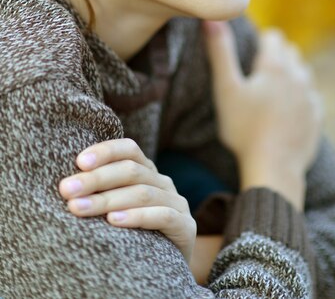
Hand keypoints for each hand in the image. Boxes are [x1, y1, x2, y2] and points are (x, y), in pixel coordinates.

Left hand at [59, 138, 195, 262]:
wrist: (164, 269)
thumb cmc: (131, 235)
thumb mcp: (116, 208)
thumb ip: (100, 192)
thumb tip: (64, 184)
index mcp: (146, 171)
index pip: (128, 150)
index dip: (105, 151)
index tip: (78, 162)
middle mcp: (162, 182)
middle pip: (131, 170)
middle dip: (96, 179)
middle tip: (67, 190)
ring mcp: (176, 202)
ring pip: (142, 193)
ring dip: (108, 199)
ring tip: (79, 208)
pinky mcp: (185, 226)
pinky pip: (162, 216)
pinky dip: (137, 216)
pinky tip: (114, 221)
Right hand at [203, 21, 322, 208]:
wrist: (274, 167)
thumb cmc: (244, 128)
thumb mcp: (226, 89)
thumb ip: (219, 52)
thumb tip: (211, 19)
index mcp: (275, 65)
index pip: (273, 37)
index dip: (261, 40)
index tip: (251, 51)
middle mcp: (298, 75)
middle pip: (290, 52)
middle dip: (277, 55)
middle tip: (258, 70)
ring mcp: (310, 96)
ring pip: (303, 72)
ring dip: (290, 74)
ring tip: (273, 88)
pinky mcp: (317, 116)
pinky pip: (311, 97)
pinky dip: (300, 96)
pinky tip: (288, 109)